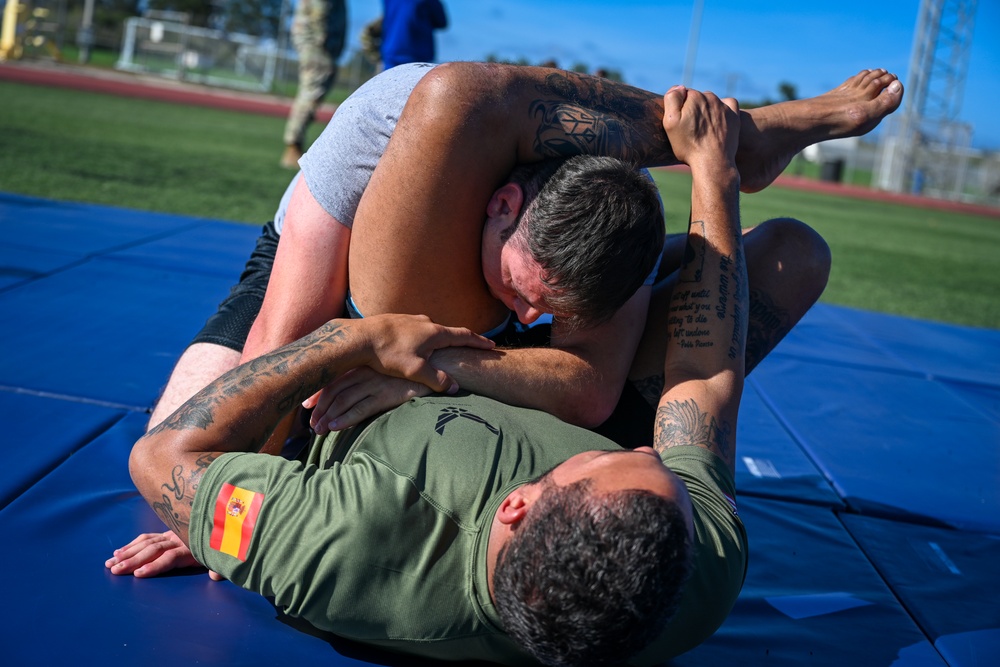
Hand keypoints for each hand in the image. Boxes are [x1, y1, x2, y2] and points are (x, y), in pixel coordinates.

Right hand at [105, 530, 224, 580]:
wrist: (222, 523)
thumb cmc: (220, 547)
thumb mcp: (222, 557)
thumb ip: (219, 568)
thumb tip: (216, 576)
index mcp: (191, 548)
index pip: (170, 557)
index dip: (155, 566)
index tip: (139, 574)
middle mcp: (178, 540)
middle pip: (153, 550)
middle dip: (133, 561)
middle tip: (115, 570)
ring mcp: (171, 535)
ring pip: (146, 543)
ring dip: (127, 553)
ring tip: (111, 563)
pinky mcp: (167, 532)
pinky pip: (147, 537)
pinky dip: (132, 544)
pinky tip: (119, 552)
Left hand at [304, 367, 432, 432]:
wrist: (438, 360)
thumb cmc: (416, 365)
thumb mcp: (393, 370)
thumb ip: (379, 379)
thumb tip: (365, 392)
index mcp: (366, 366)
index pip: (337, 379)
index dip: (322, 393)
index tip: (309, 405)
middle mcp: (367, 373)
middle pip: (336, 391)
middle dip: (320, 408)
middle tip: (311, 424)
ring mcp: (375, 383)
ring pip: (344, 400)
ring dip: (328, 416)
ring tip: (318, 431)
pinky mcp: (386, 394)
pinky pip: (360, 409)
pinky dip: (344, 419)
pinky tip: (334, 428)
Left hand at [359, 314, 494, 391]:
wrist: (358, 338)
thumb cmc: (387, 355)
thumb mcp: (415, 371)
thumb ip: (436, 379)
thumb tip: (454, 386)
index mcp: (434, 333)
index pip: (464, 336)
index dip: (479, 342)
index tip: (492, 345)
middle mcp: (425, 322)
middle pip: (448, 333)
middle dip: (459, 341)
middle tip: (470, 348)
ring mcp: (410, 319)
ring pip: (430, 331)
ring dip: (439, 340)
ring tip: (442, 350)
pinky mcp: (396, 321)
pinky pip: (416, 330)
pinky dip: (422, 338)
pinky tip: (416, 346)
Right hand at [662, 85, 739, 170]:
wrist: (712, 162)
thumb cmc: (688, 145)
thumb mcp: (670, 123)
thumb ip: (671, 99)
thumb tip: (680, 87)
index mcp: (693, 96)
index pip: (682, 95)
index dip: (679, 109)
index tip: (679, 122)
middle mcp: (710, 97)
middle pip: (697, 98)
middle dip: (693, 108)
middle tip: (689, 128)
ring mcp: (723, 106)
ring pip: (711, 101)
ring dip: (706, 110)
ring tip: (702, 128)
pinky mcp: (734, 115)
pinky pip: (728, 104)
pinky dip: (722, 109)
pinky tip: (717, 120)